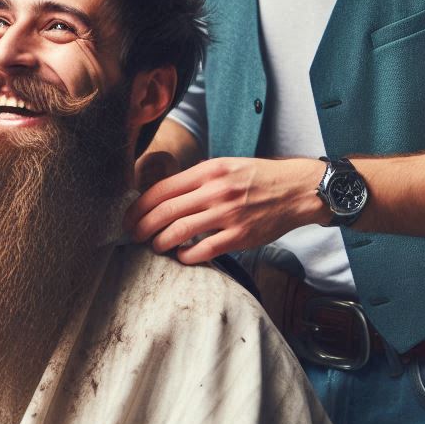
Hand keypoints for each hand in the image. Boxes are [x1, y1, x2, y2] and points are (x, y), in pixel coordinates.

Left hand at [124, 156, 328, 264]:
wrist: (294, 190)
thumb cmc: (256, 178)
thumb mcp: (224, 167)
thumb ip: (195, 180)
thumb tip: (162, 196)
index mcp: (208, 171)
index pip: (162, 189)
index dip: (139, 206)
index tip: (129, 217)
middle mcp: (216, 191)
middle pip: (165, 211)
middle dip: (142, 226)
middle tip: (134, 236)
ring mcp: (228, 214)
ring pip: (180, 231)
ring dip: (160, 242)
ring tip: (156, 246)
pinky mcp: (241, 236)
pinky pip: (204, 250)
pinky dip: (186, 256)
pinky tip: (182, 256)